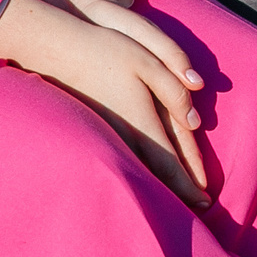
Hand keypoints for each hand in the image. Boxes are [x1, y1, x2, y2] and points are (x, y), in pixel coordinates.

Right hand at [0, 0, 210, 207]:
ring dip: (158, 182)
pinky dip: (140, 168)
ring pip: (138, 165)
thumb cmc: (104, 50)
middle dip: (177, 190)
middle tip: (196, 207)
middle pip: (155, 170)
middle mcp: (122, 134)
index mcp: (140, 120)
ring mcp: (104, 133)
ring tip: (176, 196)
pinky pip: (124, 155)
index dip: (188, 184)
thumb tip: (195, 122)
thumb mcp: (148, 61)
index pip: (170, 162)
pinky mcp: (94, 127)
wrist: (52, 49)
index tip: (205, 201)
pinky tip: (144, 171)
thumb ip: (175, 91)